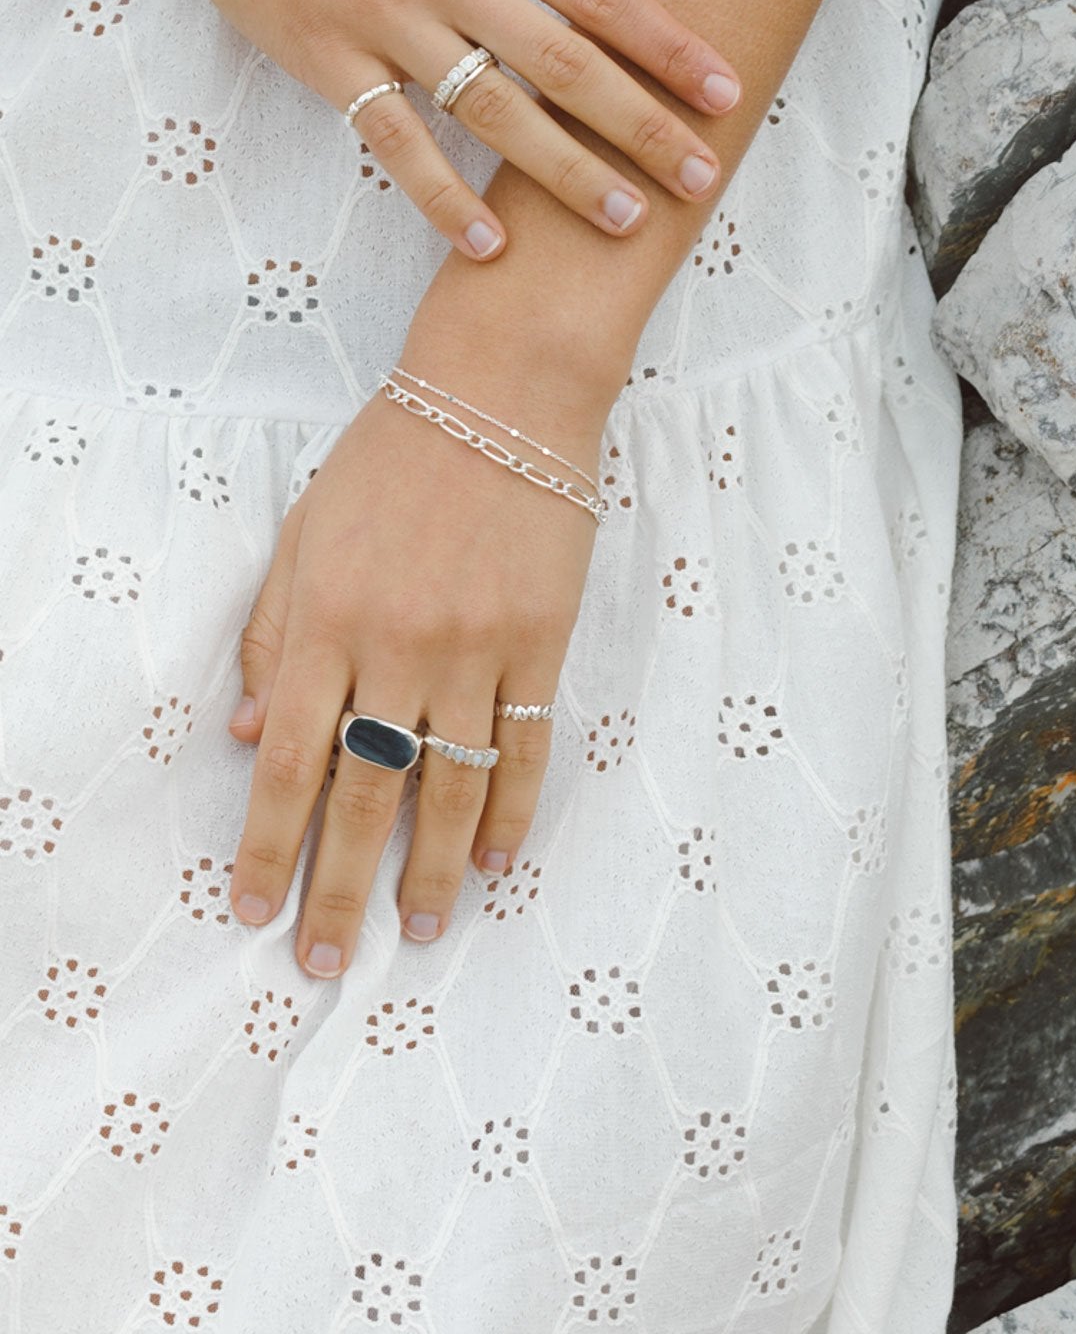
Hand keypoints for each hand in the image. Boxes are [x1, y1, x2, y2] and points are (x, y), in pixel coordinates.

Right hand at [123, 0, 739, 260]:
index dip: (669, 45)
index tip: (726, 92)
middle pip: (563, 64)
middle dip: (640, 125)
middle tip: (701, 178)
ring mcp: (385, 21)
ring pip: (491, 110)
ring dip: (563, 172)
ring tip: (624, 221)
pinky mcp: (329, 62)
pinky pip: (396, 142)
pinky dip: (442, 196)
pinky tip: (491, 245)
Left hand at [223, 311, 612, 976]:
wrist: (504, 394)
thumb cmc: (393, 457)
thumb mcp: (307, 532)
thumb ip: (275, 633)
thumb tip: (251, 735)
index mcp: (328, 621)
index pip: (290, 763)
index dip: (267, 845)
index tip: (251, 910)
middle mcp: (398, 648)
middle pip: (365, 794)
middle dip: (339, 889)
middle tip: (324, 964)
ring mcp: (476, 649)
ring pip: (449, 786)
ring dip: (428, 870)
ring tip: (416, 934)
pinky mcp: (541, 641)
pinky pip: (525, 746)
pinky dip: (510, 811)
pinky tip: (492, 862)